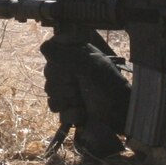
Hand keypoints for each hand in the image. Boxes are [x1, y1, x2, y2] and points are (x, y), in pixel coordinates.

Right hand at [41, 31, 131, 157]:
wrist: (121, 117)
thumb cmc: (110, 88)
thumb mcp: (90, 67)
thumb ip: (66, 55)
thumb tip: (44, 46)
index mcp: (78, 54)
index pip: (54, 48)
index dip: (57, 58)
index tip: (69, 65)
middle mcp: (72, 70)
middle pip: (48, 73)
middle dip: (63, 83)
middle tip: (79, 85)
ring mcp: (70, 89)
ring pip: (50, 92)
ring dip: (66, 99)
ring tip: (82, 100)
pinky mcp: (69, 107)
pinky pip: (56, 108)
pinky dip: (69, 113)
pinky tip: (82, 113)